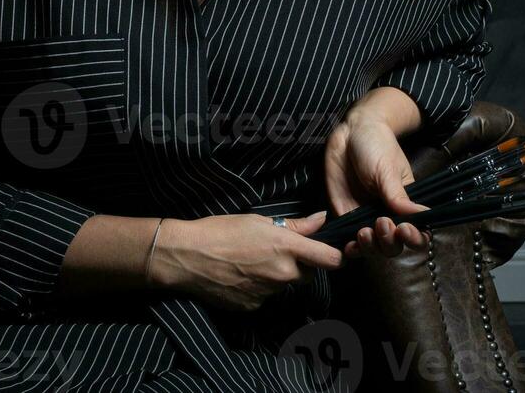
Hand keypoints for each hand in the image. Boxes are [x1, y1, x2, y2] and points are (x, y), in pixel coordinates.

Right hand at [147, 211, 341, 311]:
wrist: (188, 257)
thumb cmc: (221, 230)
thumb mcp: (258, 220)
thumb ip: (295, 225)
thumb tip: (322, 218)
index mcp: (286, 248)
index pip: (330, 259)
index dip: (336, 256)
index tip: (333, 252)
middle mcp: (282, 274)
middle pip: (309, 274)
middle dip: (302, 264)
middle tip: (279, 250)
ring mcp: (268, 294)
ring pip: (285, 285)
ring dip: (278, 275)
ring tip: (252, 261)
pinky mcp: (253, 307)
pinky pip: (266, 296)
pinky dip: (259, 287)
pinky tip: (240, 275)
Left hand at [324, 114, 431, 259]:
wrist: (348, 133)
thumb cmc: (375, 146)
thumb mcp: (388, 170)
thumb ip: (400, 196)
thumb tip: (422, 216)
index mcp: (404, 205)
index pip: (416, 231)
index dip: (413, 238)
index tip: (404, 229)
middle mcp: (387, 215)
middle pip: (394, 246)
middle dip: (389, 242)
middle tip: (382, 223)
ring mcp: (365, 218)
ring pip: (372, 248)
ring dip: (370, 248)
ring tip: (364, 232)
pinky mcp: (345, 216)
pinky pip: (349, 240)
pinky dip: (350, 248)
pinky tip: (349, 246)